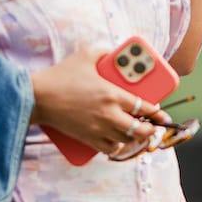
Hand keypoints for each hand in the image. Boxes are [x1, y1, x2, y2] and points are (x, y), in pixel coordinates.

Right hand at [32, 44, 159, 157]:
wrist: (37, 98)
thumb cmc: (60, 76)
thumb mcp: (84, 56)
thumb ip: (103, 53)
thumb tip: (112, 52)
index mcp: (113, 94)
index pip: (144, 107)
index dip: (157, 113)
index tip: (163, 116)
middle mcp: (110, 114)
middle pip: (140, 129)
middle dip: (151, 130)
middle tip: (153, 127)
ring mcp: (99, 129)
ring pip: (126, 140)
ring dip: (134, 138)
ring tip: (137, 133)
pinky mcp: (88, 139)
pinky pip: (109, 149)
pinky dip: (116, 147)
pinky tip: (118, 142)